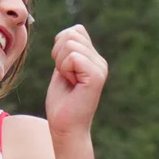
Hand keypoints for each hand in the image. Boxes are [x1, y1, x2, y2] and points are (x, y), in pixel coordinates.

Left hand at [45, 24, 107, 139]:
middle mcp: (100, 61)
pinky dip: (65, 70)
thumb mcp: (62, 69)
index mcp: (93, 58)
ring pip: (70, 44)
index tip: (62, 69)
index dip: (60, 46)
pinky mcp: (96, 76)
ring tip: (69, 81)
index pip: (75, 30)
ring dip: (61, 64)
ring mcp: (100, 68)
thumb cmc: (61, 103)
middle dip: (58, 54)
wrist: (65, 128)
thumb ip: (67, 51)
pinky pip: (73, 57)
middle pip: (71, 34)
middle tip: (65, 76)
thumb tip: (69, 31)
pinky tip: (72, 85)